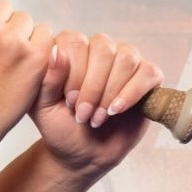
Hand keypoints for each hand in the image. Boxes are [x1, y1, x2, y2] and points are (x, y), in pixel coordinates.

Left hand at [28, 30, 162, 174]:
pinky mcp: (146, 78)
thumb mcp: (43, 105)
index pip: (74, 40)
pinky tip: (116, 110)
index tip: (68, 100)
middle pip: (103, 47)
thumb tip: (56, 51)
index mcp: (69, 49)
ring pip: (126, 58)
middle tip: (82, 113)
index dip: (73, 71)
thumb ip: (48, 78)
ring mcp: (124, 61)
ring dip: (111, 91)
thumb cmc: (59, 125)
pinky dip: (132, 92)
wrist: (83, 152)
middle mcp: (97, 49)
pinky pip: (148, 72)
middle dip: (92, 85)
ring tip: (97, 117)